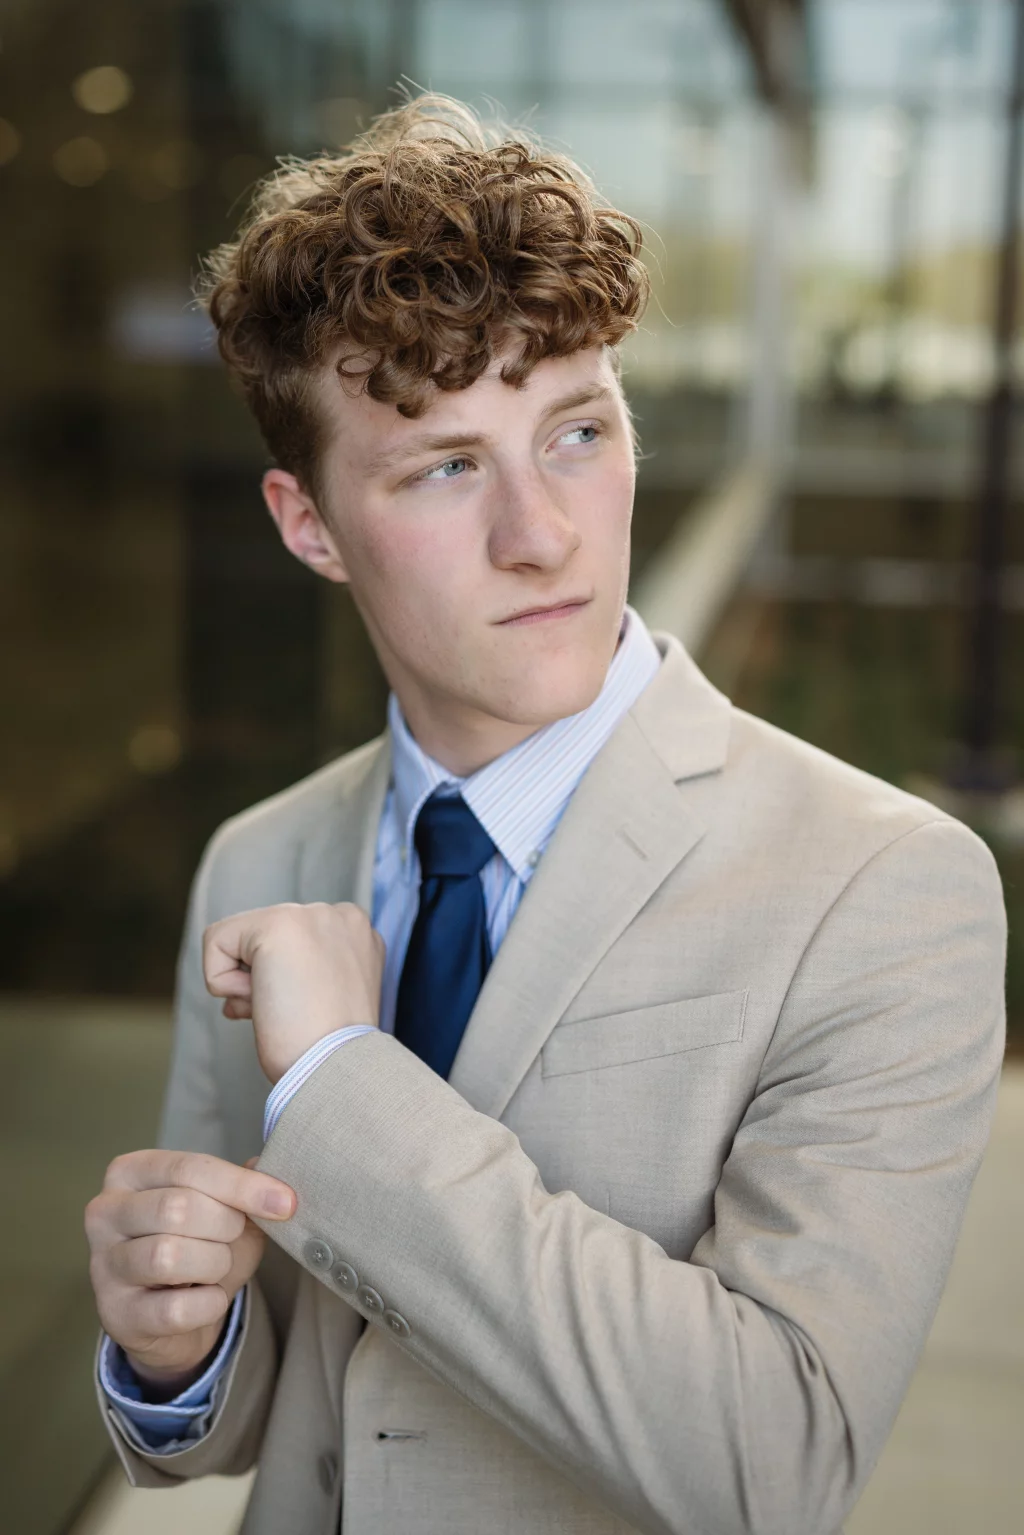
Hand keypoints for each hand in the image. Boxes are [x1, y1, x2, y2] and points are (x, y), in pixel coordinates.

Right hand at [85, 1148, 295, 1395]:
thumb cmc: (198, 1247)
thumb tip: (268, 1169)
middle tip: (233, 1237)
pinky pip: (174, 1308)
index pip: (190, 1168)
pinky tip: (210, 1298)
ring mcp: (103, 1265)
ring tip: (217, 1267)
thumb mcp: (224, 1211)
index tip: (286, 1202)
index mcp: (130, 1172)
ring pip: (169, 1255)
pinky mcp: (115, 1314)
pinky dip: (208, 1303)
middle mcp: (105, 1212)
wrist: (172, 1318)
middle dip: (224, 1226)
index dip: (242, 1186)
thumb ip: (244, 1188)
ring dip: (214, 1263)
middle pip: (178, 1208)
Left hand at [203, 902, 384, 1083]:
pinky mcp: (277, 924)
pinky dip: (223, 983)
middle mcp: (339, 914)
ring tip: (282, 1008)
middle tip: (293, 1015)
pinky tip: (263, 1000)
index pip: (292, 945)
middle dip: (264, 982)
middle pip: (263, 940)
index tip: (308, 1011)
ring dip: (247, 985)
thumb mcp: (327, 999)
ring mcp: (311, 914)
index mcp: (356, 934)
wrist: (337, 1067)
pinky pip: (216, 943)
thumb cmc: (329, 1050)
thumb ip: (297, 976)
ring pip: (238, 940)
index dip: (284, 984)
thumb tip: (243, 988)